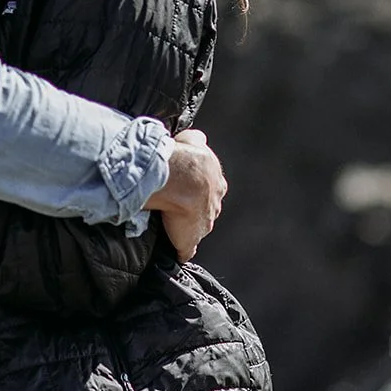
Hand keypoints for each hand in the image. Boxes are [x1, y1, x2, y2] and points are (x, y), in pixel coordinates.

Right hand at [145, 129, 226, 262]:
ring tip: (174, 226)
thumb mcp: (193, 140)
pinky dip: (182, 250)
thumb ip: (196, 140)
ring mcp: (204, 224)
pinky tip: (176, 253)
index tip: (189, 189)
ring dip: (189, 227)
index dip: (199, 189)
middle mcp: (214, 204)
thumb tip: (198, 136)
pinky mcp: (190, 241)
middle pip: (208, 209)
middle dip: (197, 208)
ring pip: (200, 227)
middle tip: (180, 206)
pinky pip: (186, 250)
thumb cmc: (186, 159)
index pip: (210, 189)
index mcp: (216, 183)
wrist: (182, 180)